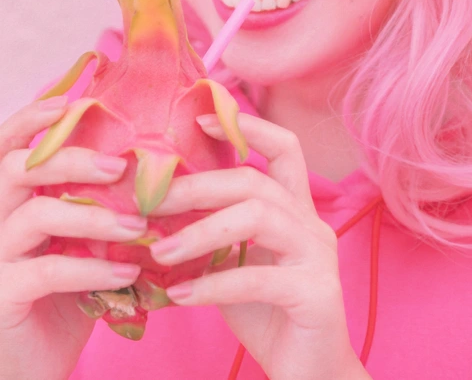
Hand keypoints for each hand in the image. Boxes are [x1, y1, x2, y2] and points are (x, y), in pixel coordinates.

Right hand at [0, 96, 145, 379]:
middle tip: (120, 167)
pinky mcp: (3, 295)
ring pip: (37, 215)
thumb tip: (154, 170)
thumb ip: (98, 208)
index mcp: (11, 200)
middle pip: (19, 168)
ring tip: (139, 227)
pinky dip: (92, 268)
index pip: (8, 147)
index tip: (72, 102)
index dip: (32, 119)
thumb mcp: (80, 246)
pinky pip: (46, 270)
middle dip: (71, 159)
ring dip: (94, 217)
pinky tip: (128, 274)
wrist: (30, 368)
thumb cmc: (62, 298)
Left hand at [149, 113, 370, 379]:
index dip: (248, 126)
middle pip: (255, 181)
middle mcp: (312, 224)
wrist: (311, 375)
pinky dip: (212, 284)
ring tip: (159, 251)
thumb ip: (212, 233)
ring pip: (258, 216)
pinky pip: (257, 277)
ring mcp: (318, 256)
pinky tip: (179, 296)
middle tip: (151, 200)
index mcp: (295, 209)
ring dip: (201, 231)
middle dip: (198, 185)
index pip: (284, 148)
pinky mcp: (316, 293)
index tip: (201, 119)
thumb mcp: (235, 262)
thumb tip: (155, 209)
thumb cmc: (266, 313)